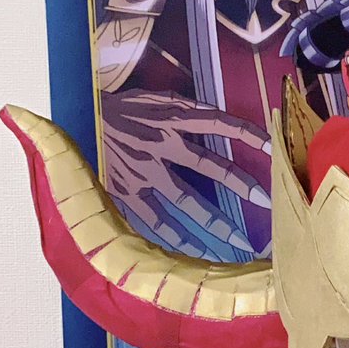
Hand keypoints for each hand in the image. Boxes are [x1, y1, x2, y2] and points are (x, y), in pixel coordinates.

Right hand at [100, 89, 270, 257]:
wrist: (73, 116)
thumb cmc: (116, 107)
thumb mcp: (152, 97)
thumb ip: (183, 108)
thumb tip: (216, 116)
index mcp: (172, 116)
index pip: (220, 123)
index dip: (249, 134)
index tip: (275, 147)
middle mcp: (162, 142)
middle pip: (212, 166)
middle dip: (243, 185)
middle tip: (268, 202)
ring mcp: (145, 169)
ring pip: (187, 199)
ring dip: (215, 221)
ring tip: (240, 241)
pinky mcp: (126, 188)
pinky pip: (156, 218)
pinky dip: (176, 235)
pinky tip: (198, 250)